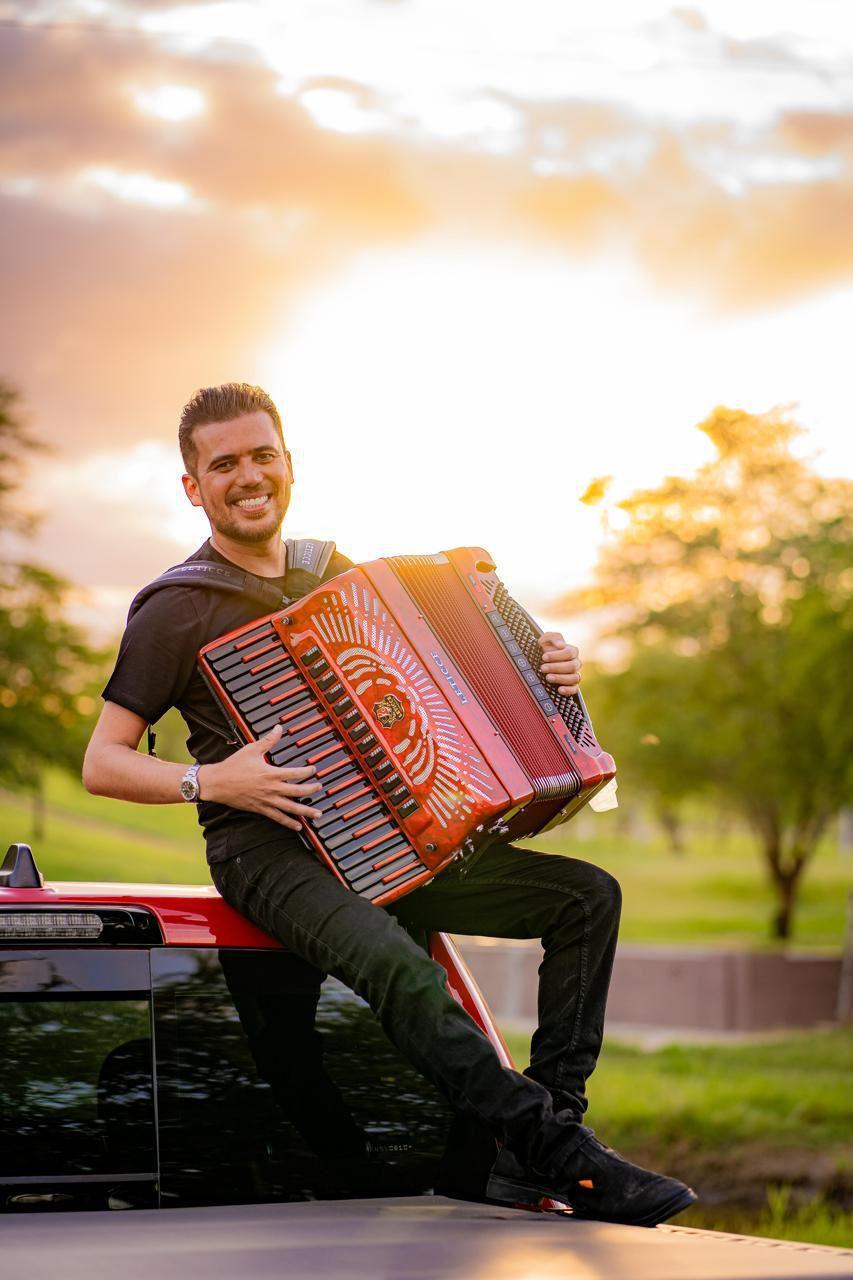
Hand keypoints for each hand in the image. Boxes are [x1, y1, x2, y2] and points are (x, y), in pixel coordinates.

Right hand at [200, 725, 323, 830]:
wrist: (217, 783)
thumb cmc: (233, 766)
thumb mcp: (252, 749)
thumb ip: (268, 740)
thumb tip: (278, 728)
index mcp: (271, 773)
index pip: (295, 773)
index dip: (308, 772)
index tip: (314, 770)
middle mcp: (271, 788)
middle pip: (297, 792)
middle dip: (311, 790)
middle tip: (320, 788)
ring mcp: (267, 800)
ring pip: (291, 808)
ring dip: (306, 811)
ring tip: (318, 814)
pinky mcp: (260, 809)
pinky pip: (278, 817)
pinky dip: (288, 823)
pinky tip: (298, 826)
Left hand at [538, 632, 581, 696]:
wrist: (541, 661)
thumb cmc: (545, 649)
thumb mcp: (546, 640)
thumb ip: (553, 637)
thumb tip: (561, 645)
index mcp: (572, 651)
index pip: (570, 652)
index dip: (557, 655)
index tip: (544, 657)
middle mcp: (576, 663)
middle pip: (572, 666)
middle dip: (556, 667)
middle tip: (543, 668)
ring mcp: (575, 675)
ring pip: (574, 678)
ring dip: (561, 678)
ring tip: (548, 677)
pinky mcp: (572, 686)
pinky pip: (575, 689)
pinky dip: (568, 690)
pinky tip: (559, 690)